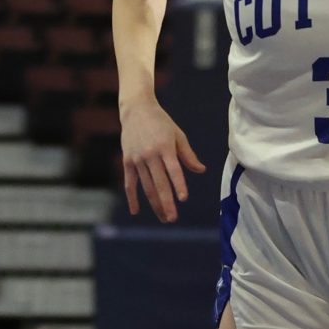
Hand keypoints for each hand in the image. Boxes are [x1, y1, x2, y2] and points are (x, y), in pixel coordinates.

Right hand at [119, 100, 203, 222]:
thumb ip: (188, 155)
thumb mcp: (178, 135)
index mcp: (165, 147)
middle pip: (159, 183)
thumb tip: (201, 170)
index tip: (183, 198)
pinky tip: (135, 211)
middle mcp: (150, 154)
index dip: (178, 184)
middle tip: (172, 218)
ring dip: (154, 203)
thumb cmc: (161, 122)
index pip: (173, 169)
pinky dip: (132, 198)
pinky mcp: (127, 161)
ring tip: (163, 217)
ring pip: (146, 186)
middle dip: (166, 202)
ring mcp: (137, 159)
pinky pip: (130, 183)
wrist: (136, 109)